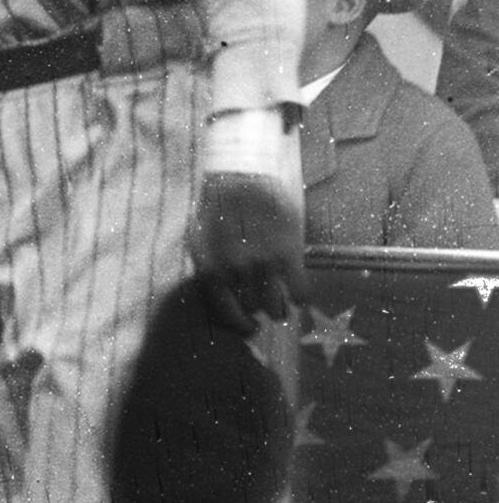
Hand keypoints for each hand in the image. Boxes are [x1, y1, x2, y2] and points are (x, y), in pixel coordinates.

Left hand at [189, 170, 308, 334]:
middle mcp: (235, 266)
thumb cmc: (220, 206)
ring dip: (279, 310)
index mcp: (210, 262)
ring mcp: (261, 260)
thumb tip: (224, 297)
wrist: (242, 172)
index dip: (238, 323)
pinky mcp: (288, 251)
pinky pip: (299, 289)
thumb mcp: (201, 236)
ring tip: (281, 308)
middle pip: (251, 307)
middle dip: (259, 311)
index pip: (223, 307)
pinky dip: (302, 297)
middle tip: (266, 310)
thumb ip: (210, 266)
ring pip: (275, 304)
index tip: (249, 330)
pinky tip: (301, 298)